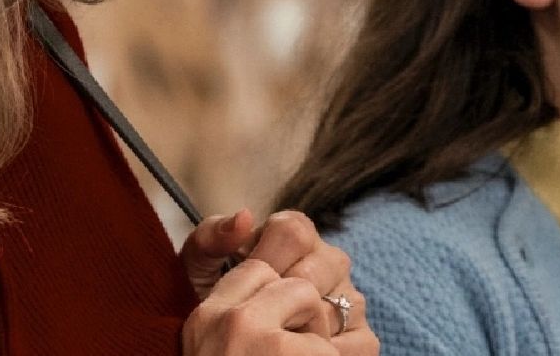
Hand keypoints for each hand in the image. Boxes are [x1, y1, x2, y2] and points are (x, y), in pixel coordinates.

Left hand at [180, 210, 377, 354]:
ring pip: (340, 305)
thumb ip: (211, 238)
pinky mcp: (362, 337)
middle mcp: (328, 264)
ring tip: (274, 338)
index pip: (293, 230)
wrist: (225, 347)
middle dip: (281, 297)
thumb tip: (244, 218)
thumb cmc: (215, 310)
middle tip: (256, 317)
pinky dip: (327, 353)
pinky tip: (297, 354)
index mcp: (293, 239)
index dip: (267, 256)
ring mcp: (349, 299)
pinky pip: (359, 342)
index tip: (246, 280)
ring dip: (303, 329)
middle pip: (319, 267)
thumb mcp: (197, 272)